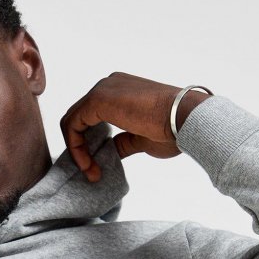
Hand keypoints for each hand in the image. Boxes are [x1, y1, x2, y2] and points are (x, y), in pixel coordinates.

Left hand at [60, 73, 211, 180]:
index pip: (91, 117)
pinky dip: (76, 147)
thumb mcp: (141, 139)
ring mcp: (103, 89)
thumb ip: (123, 142)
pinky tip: (88, 165)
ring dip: (77, 150)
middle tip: (91, 172)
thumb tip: (113, 150)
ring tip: (91, 172)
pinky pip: (73, 124)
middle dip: (80, 148)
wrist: (185, 120)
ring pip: (72, 121)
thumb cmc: (172, 130)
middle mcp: (109, 85)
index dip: (88, 144)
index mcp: (120, 91)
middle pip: (79, 118)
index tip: (96, 168)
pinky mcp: (98, 99)